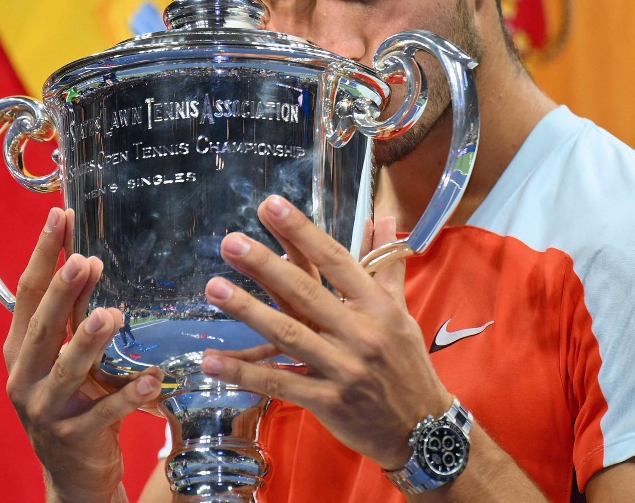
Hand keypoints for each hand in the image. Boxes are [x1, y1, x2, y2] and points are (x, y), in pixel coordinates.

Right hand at [4, 208, 162, 502]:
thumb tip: (93, 257)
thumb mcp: (66, 352)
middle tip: (84, 261)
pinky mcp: (75, 438)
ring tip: (111, 315)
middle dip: (61, 293)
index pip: (27, 294)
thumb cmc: (72, 397)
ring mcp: (47, 409)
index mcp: (21, 349)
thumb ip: (76, 313)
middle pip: (41, 329)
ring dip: (88, 342)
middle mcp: (25, 376)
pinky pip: (105, 414)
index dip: (42, 255)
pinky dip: (129, 396)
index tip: (58, 216)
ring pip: (65, 371)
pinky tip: (152, 378)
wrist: (72, 470)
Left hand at [201, 195, 450, 470]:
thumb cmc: (407, 362)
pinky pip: (280, 383)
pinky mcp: (327, 401)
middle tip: (231, 242)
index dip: (302, 232)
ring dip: (248, 311)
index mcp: (376, 305)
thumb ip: (385, 262)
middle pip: (306, 292)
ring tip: (214, 288)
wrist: (423, 428)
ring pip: (288, 334)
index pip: (335, 259)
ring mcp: (343, 368)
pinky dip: (245, 373)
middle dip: (265, 265)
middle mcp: (360, 332)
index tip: (271, 206)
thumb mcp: (400, 310)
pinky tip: (212, 361)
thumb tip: (381, 216)